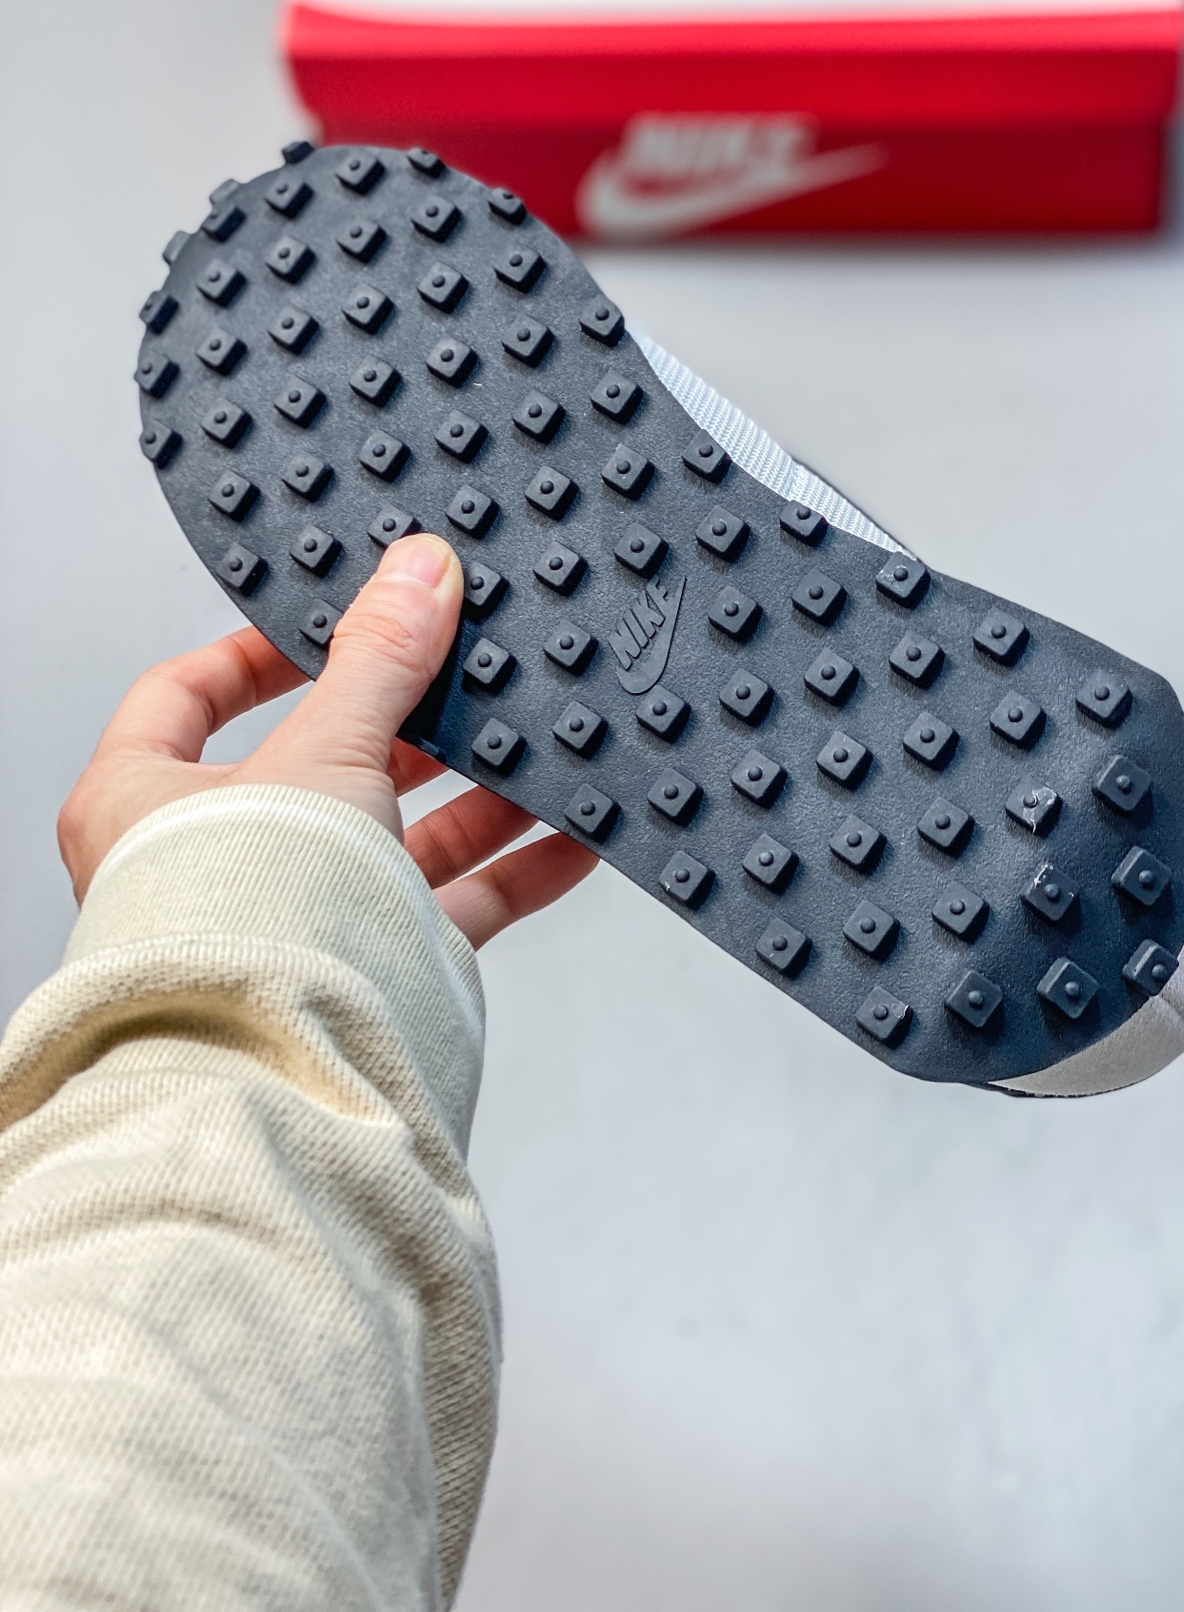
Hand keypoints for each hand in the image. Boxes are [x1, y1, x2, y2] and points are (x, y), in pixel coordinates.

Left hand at [57, 534, 596, 945]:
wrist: (284, 1073)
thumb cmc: (244, 925)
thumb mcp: (321, 750)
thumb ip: (379, 661)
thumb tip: (418, 572)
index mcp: (145, 803)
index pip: (185, 696)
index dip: (256, 651)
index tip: (332, 621)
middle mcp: (217, 863)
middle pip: (323, 761)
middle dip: (408, 721)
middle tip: (465, 672)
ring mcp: (301, 917)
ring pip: (400, 834)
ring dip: (478, 792)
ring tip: (540, 744)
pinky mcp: (375, 970)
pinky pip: (456, 905)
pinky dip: (518, 870)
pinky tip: (575, 835)